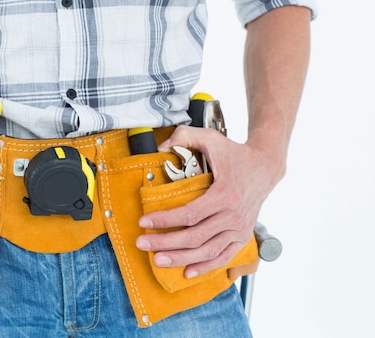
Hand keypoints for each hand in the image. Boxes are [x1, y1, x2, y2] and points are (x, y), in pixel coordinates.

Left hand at [135, 126, 284, 277]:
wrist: (265, 166)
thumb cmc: (235, 153)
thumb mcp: (211, 138)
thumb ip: (185, 136)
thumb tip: (160, 147)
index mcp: (225, 194)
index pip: (189, 213)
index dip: (164, 220)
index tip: (144, 221)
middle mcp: (234, 215)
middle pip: (195, 236)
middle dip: (165, 242)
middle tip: (142, 243)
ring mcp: (240, 228)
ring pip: (207, 250)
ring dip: (180, 258)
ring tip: (157, 259)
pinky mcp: (243, 236)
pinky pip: (223, 257)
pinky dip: (205, 266)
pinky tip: (186, 271)